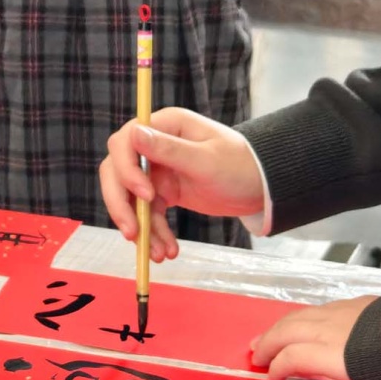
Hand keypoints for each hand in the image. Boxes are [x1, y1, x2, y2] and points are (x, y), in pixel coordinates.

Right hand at [99, 107, 266, 261]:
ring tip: (157, 253)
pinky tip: (166, 250)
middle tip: (132, 233)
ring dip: (140, 226)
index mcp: (164, 126)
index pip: (124, 144)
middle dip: (121, 204)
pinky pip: (148, 213)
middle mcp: (154, 146)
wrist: (262, 189)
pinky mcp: (162, 192)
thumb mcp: (206, 160)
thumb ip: (169, 149)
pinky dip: (154, 233)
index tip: (146, 196)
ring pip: (129, 198)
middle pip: (117, 172)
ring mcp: (156, 170)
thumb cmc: (241, 167)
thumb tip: (134, 133)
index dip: (126, 170)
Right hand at [250, 296, 379, 379]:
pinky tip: (305, 322)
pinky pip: (320, 309)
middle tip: (255, 354)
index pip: (291, 358)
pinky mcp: (356, 303)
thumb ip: (336, 372)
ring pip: (300, 315)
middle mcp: (330, 329)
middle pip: (287, 331)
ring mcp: (342, 312)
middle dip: (268, 343)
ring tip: (269, 335)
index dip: (277, 370)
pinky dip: (304, 317)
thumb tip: (318, 371)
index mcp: (331, 353)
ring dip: (280, 327)